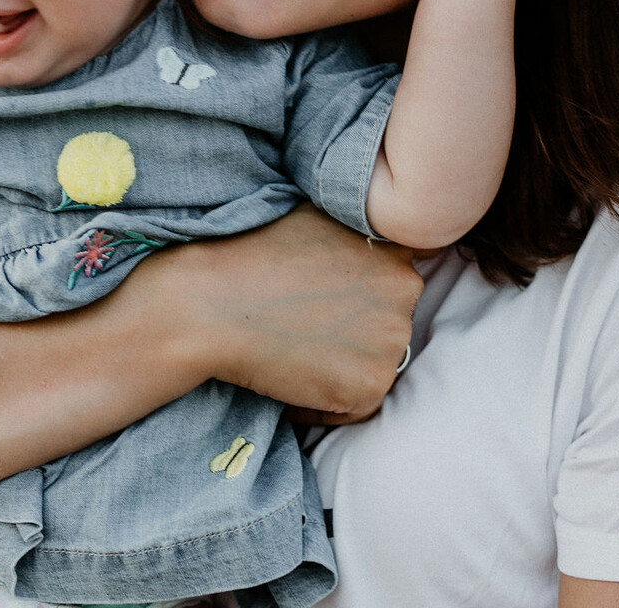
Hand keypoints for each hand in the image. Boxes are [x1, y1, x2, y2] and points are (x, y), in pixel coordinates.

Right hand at [137, 205, 422, 419]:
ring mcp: (392, 341)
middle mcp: (406, 290)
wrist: (212, 304)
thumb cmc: (253, 253)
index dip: (361, 292)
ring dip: (343, 364)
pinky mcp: (370, 387)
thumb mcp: (318, 215)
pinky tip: (292, 375)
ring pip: (376, 362)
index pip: (396, 279)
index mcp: (395, 246)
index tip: (326, 296)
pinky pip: (358, 403)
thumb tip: (378, 229)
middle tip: (304, 322)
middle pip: (389, 320)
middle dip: (355, 327)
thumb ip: (358, 227)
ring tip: (295, 347)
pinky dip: (328, 400)